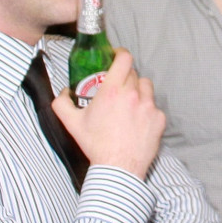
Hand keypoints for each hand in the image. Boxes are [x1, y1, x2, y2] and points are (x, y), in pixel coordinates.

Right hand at [51, 50, 164, 179]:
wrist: (117, 168)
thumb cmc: (96, 145)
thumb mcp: (72, 123)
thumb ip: (62, 103)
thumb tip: (63, 92)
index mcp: (113, 91)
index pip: (124, 59)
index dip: (120, 54)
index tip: (116, 57)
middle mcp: (133, 95)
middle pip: (133, 73)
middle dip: (124, 77)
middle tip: (117, 88)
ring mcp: (149, 106)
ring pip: (146, 86)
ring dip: (138, 90)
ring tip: (129, 103)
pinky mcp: (159, 119)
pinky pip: (154, 106)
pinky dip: (147, 110)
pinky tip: (137, 121)